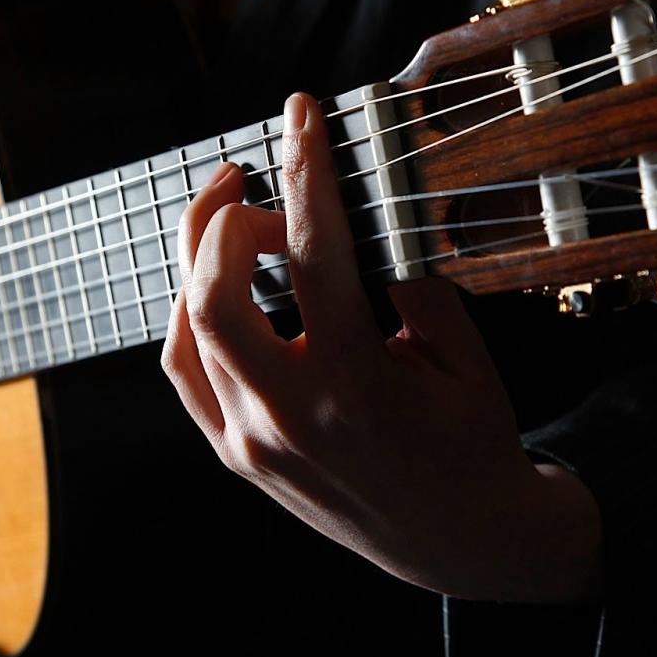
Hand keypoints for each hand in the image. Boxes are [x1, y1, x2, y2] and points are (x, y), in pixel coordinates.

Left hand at [161, 93, 598, 600]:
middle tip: (250, 182)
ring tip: (236, 227)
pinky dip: (191, 317)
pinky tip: (220, 288)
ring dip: (199, 262)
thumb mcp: (463, 356)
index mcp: (356, 382)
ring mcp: (252, 443)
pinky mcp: (236, 457)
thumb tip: (367, 206)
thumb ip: (413, 280)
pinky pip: (185, 371)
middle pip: (212, 291)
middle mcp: (290, 415)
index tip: (300, 114)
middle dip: (221, 217)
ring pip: (186, 329)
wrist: (458, 541)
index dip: (305, 169)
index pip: (315, 252)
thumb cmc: (471, 442)